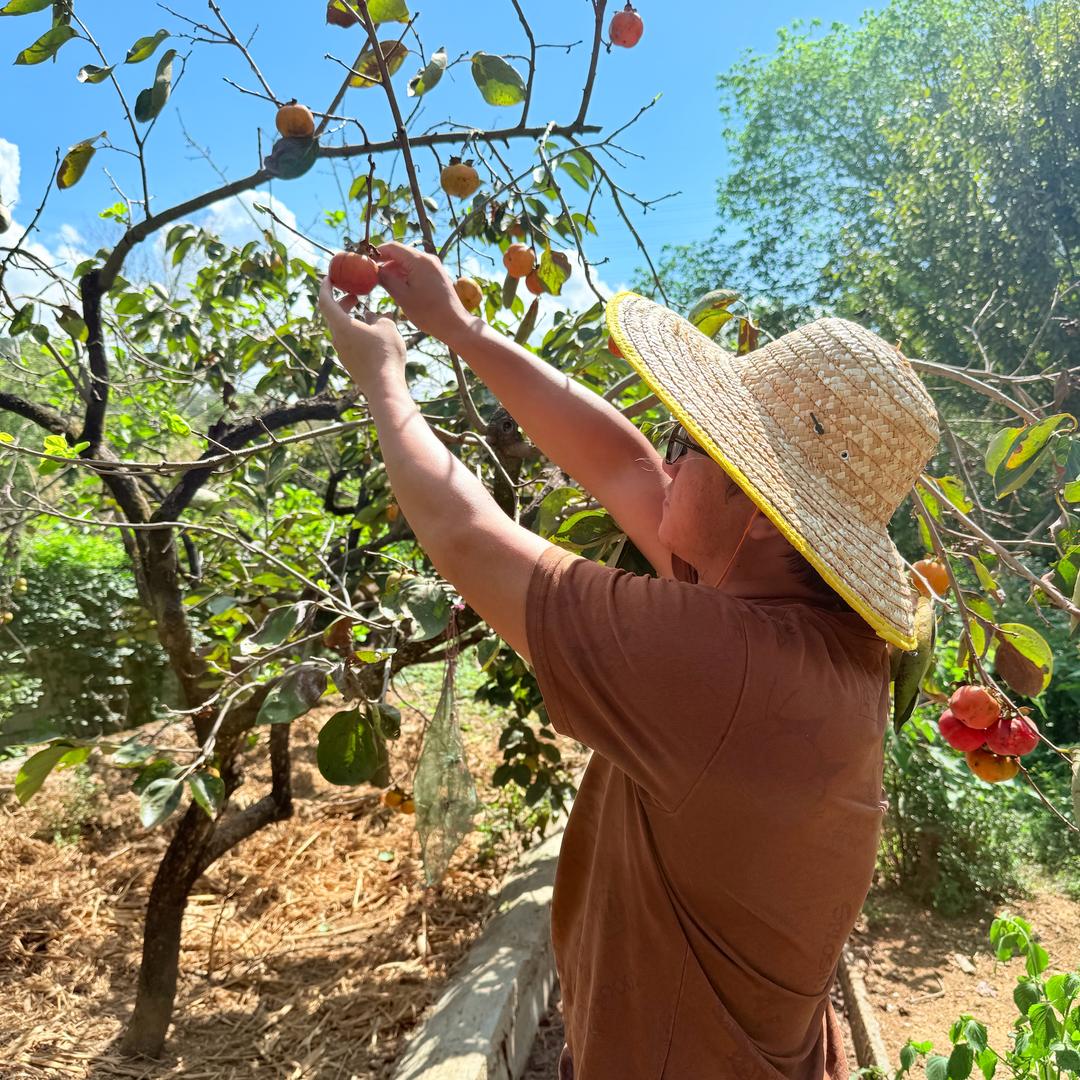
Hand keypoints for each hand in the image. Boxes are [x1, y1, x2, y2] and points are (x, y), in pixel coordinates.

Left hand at [318, 276, 406, 395]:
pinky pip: (349, 342)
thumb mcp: (387, 328)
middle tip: (355, 295)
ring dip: (352, 318)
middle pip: (333, 315)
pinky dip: (356, 332)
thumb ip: (380, 316)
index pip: (325, 301)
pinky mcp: (350, 363)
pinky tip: (373, 335)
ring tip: (369, 315)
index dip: (326, 287)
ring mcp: (342, 353)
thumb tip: (374, 314)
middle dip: (343, 302)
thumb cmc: (385, 355)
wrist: (384, 388)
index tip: (330, 277)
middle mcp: (337, 339)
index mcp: (342, 326)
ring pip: (342, 329)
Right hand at [376, 242, 476, 345]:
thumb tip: (375, 270)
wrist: (455, 324)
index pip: (392, 247)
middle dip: (385, 262)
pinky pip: (417, 269)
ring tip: (383, 283)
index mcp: (419, 260)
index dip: (377, 253)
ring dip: (395, 270)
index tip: (365, 262)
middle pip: (400, 253)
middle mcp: (427, 259)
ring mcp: (434, 266)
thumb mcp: (402, 296)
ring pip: (408, 262)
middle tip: (372, 275)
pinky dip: (405, 275)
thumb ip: (387, 279)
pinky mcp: (436, 275)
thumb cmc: (429, 313)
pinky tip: (398, 287)